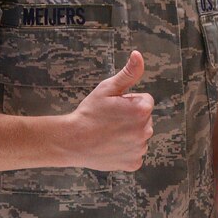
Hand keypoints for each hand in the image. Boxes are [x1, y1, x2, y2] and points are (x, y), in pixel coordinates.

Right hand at [66, 50, 154, 170]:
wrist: (71, 141)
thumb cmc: (89, 113)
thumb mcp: (107, 88)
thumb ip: (129, 72)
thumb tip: (138, 54)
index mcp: (143, 110)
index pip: (145, 100)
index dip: (128, 101)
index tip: (114, 107)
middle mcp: (146, 130)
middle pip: (144, 118)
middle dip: (131, 117)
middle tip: (109, 120)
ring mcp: (140, 149)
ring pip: (139, 136)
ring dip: (129, 134)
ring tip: (108, 134)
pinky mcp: (134, 163)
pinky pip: (135, 153)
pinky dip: (125, 151)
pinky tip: (111, 147)